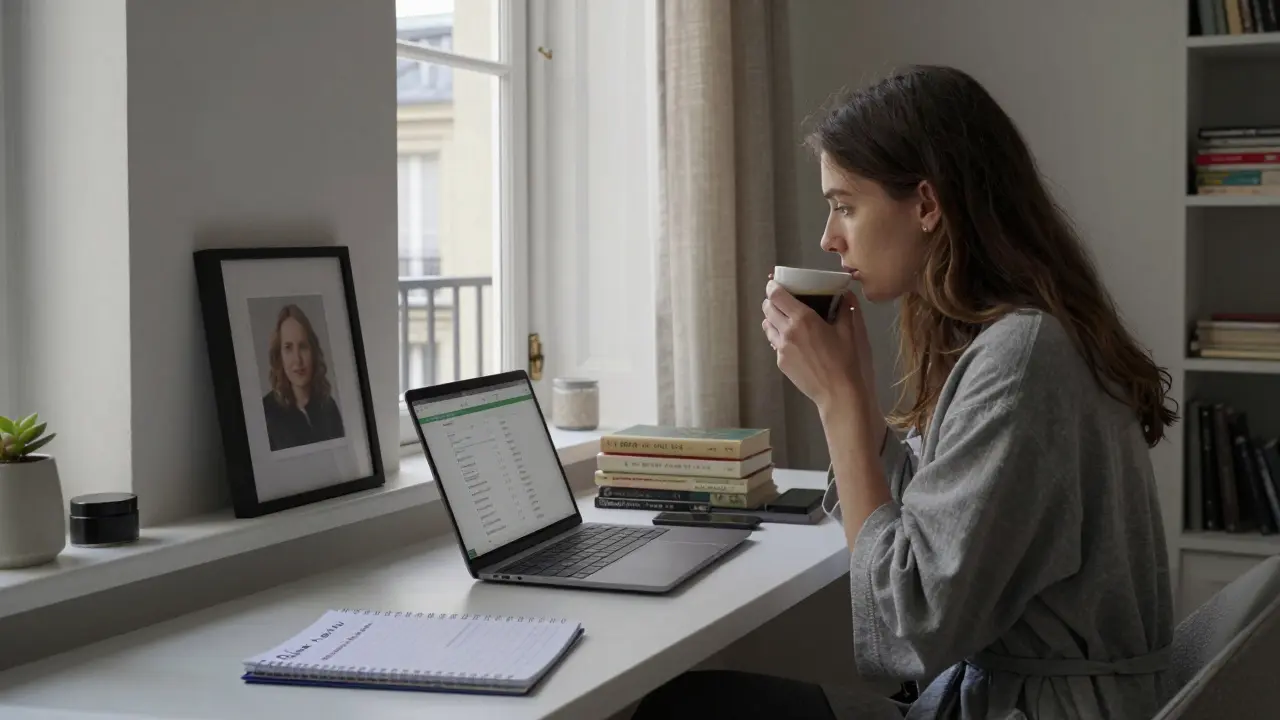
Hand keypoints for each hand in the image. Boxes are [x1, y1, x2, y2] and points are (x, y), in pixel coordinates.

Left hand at [762, 280, 877, 414]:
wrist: (839, 394)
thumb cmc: (848, 361)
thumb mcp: (851, 331)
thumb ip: (846, 308)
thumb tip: (846, 294)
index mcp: (803, 319)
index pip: (776, 295)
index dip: (773, 287)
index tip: (775, 283)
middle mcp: (787, 332)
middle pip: (767, 308)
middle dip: (772, 301)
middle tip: (782, 299)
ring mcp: (781, 349)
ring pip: (767, 326)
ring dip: (773, 318)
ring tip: (786, 319)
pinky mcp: (782, 363)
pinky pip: (775, 343)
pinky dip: (779, 337)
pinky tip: (794, 340)